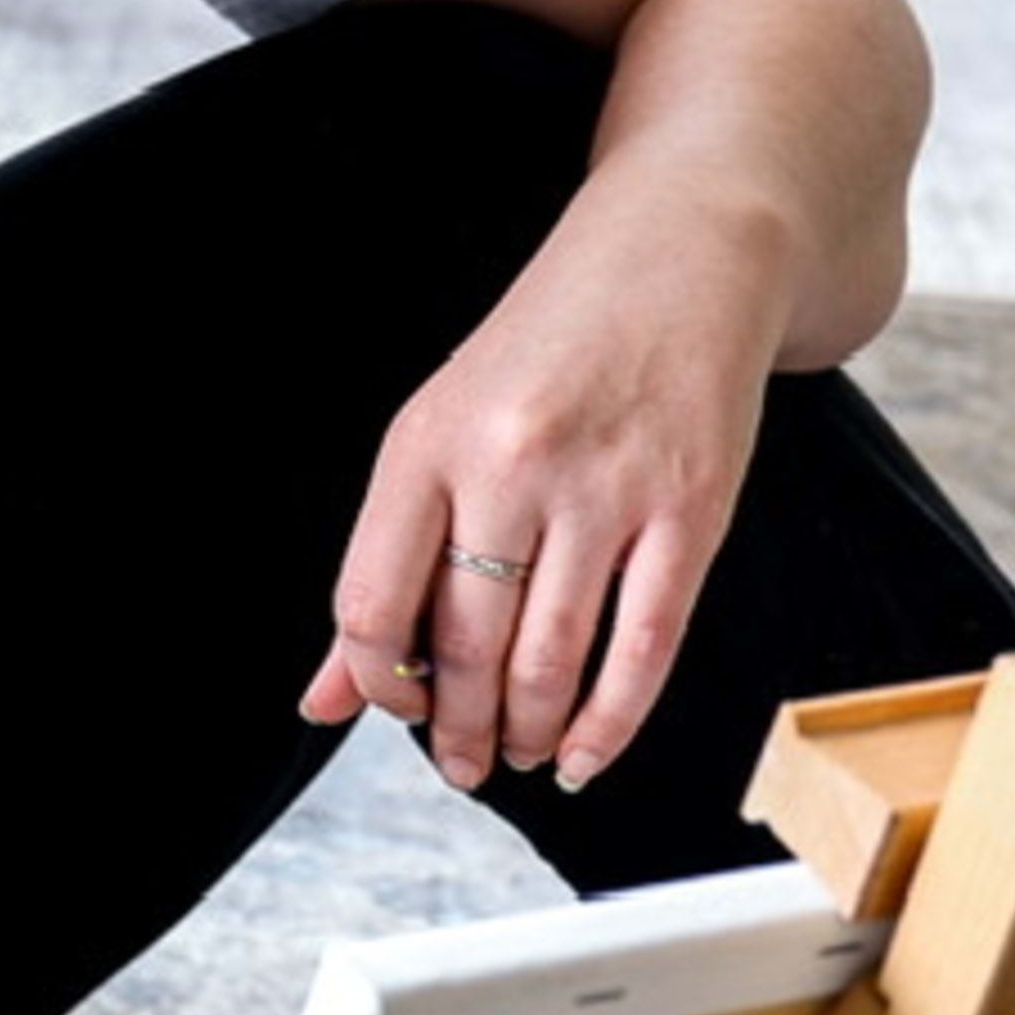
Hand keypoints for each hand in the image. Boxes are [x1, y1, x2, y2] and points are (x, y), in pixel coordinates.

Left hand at [294, 168, 779, 795]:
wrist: (681, 250)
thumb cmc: (553, 344)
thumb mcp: (442, 427)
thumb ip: (388, 562)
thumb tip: (325, 697)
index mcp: (427, 441)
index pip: (372, 602)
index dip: (378, 683)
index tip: (398, 708)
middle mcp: (508, 464)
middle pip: (465, 647)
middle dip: (459, 731)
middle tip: (465, 763)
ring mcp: (604, 488)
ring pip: (549, 661)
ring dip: (525, 732)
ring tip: (519, 752)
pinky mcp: (690, 510)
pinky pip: (644, 648)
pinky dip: (609, 725)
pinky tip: (583, 753)